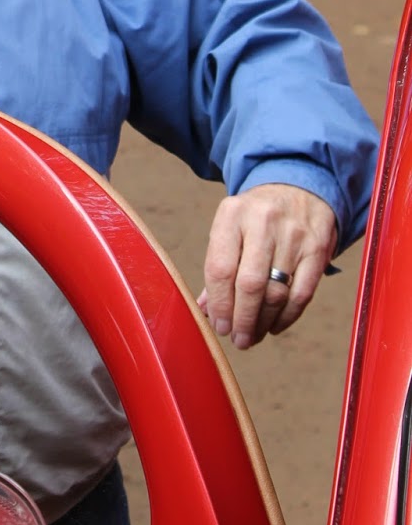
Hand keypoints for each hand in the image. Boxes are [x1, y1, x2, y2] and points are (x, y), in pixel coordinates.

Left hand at [197, 183, 337, 349]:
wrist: (299, 185)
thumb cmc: (256, 216)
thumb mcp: (230, 227)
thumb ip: (219, 266)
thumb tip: (207, 310)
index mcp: (232, 214)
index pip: (220, 268)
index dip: (219, 304)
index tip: (219, 326)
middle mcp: (263, 221)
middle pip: (250, 284)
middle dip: (242, 320)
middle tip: (238, 339)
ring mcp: (293, 234)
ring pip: (276, 292)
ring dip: (263, 322)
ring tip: (254, 336)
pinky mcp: (318, 248)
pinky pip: (302, 294)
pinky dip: (287, 317)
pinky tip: (275, 325)